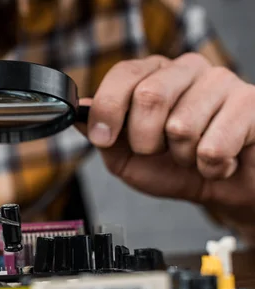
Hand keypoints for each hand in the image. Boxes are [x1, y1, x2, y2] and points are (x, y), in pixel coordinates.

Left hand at [77, 53, 254, 238]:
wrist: (224, 189)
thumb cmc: (176, 169)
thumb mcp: (126, 157)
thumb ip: (103, 135)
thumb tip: (80, 110)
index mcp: (154, 76)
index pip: (124, 73)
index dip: (108, 108)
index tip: (103, 137)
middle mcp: (187, 70)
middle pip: (149, 95)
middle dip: (144, 140)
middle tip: (158, 152)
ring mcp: (222, 82)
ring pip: (181, 126)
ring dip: (181, 157)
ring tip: (193, 156)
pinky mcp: (250, 104)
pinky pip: (213, 146)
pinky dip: (210, 167)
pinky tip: (219, 161)